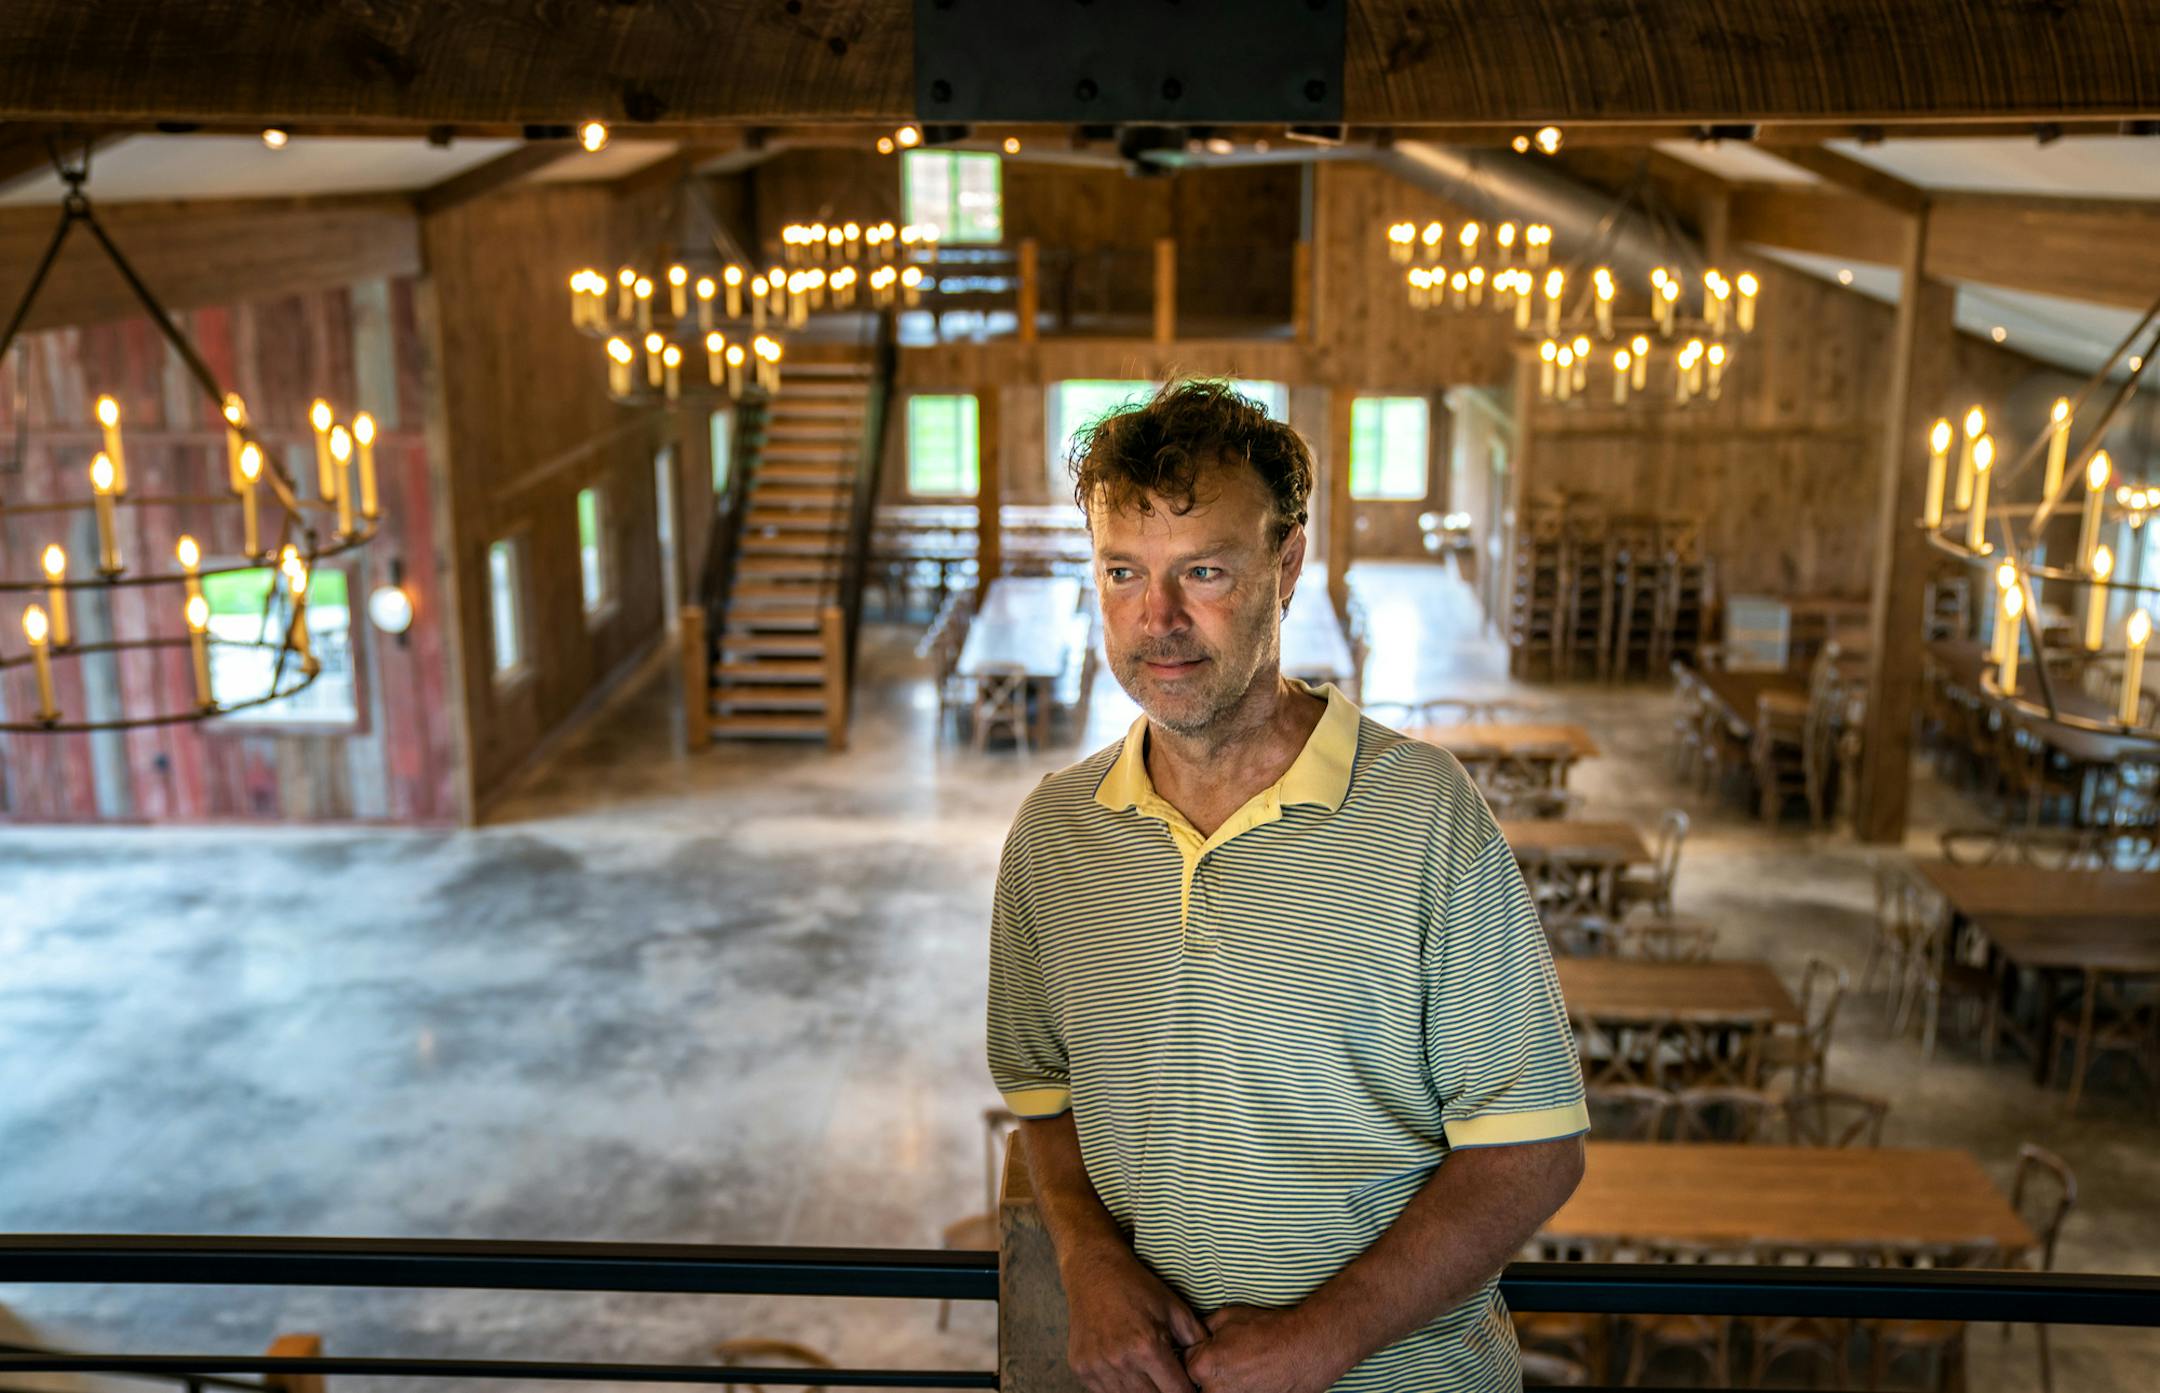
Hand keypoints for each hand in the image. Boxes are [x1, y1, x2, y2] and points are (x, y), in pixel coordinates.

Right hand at [1061, 1242, 1207, 1392]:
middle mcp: (1120, 1360)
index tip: (1189, 1388)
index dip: (1187, 1392)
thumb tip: (1211, 1365)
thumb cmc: (1137, 1287)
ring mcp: (1097, 1367)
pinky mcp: (1081, 1369)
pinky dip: (1120, 1389)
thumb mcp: (1174, 1307)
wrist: (1093, 1272)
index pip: (1176, 1392)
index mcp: (1147, 1346)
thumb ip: (1197, 1339)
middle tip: (1169, 1381)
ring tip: (1148, 1375)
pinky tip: (1127, 1373)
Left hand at [1181, 1304, 1348, 1392]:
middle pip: (1200, 1382)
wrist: (1306, 1348)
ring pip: (1218, 1391)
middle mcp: (1215, 1391)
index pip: (1187, 1361)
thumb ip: (1204, 1329)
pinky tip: (1255, 1377)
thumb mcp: (1228, 1316)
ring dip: (1225, 1382)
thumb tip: (1196, 1336)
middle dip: (1210, 1370)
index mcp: (1203, 1366)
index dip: (1200, 1350)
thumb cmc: (1268, 1330)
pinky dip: (1241, 1388)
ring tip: (1244, 1368)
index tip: (1212, 1347)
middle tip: (1231, 1358)